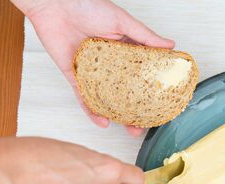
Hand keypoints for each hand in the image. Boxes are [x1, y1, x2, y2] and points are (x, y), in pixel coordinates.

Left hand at [11, 0, 174, 135]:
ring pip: (107, 99)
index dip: (152, 90)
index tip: (161, 104)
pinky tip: (103, 122)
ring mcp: (93, 73)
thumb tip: (170, 45)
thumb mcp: (122, 21)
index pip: (142, 75)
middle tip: (145, 124)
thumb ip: (145, 36)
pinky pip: (84, 98)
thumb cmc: (87, 5)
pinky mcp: (74, 77)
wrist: (54, 4)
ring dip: (118, 116)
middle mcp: (110, 65)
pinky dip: (92, 111)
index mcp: (124, 51)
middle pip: (126, 92)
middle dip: (136, 110)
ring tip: (130, 130)